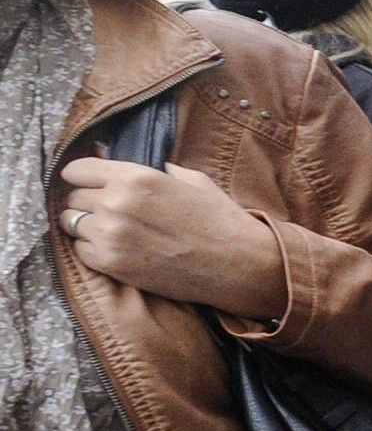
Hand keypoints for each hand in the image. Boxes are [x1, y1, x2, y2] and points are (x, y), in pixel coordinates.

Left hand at [55, 158, 287, 319]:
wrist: (240, 264)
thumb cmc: (221, 221)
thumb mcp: (193, 181)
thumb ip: (155, 171)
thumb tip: (127, 166)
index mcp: (136, 176)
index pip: (76, 170)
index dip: (83, 178)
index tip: (90, 186)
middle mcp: (117, 202)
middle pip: (73, 198)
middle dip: (89, 205)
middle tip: (114, 215)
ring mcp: (111, 234)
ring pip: (72, 224)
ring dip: (89, 228)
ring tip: (117, 234)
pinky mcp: (111, 263)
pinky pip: (81, 251)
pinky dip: (94, 251)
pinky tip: (121, 251)